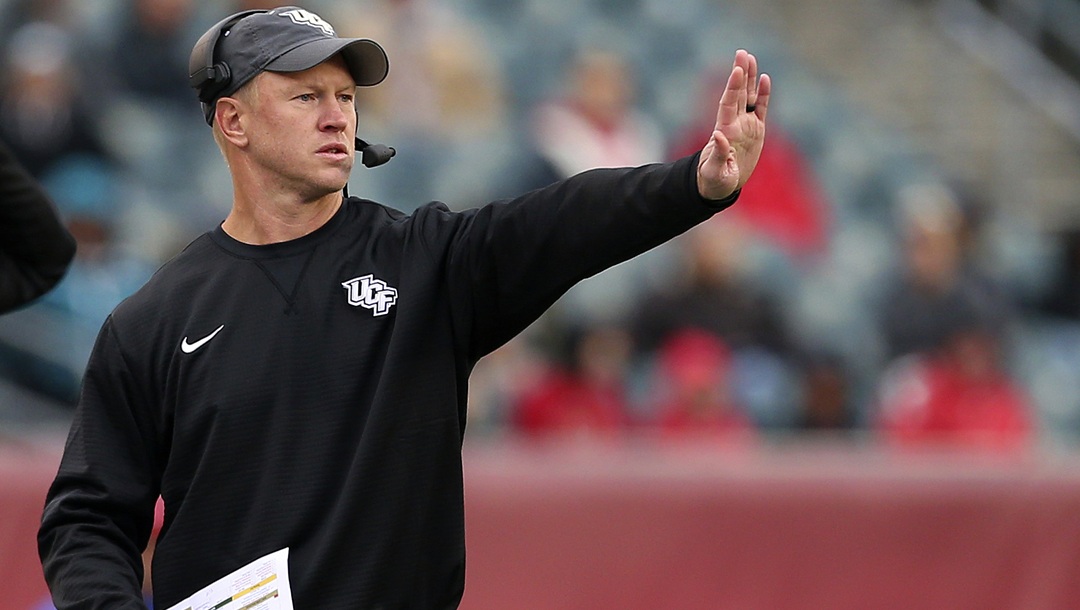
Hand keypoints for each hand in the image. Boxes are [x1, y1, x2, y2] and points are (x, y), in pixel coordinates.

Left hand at [697, 49, 770, 199]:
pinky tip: (765, 79)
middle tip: (742, 53)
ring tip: (750, 57)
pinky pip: (761, 109)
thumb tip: (720, 137)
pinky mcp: (756, 131)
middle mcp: (735, 123)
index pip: (728, 103)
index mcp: (725, 130)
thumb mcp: (715, 170)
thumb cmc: (714, 179)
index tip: (736, 70)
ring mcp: (746, 125)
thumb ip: (718, 154)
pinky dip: (764, 95)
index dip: (732, 87)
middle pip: (738, 94)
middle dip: (740, 74)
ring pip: (749, 97)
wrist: (721, 185)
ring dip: (750, 78)